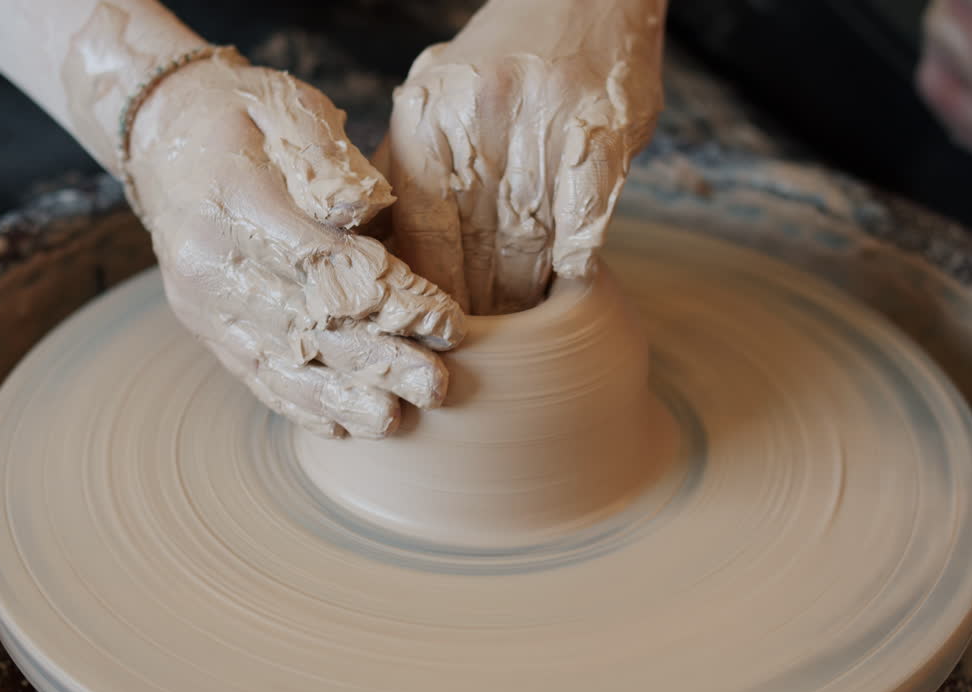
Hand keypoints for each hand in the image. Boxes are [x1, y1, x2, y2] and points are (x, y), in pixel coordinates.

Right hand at [127, 51, 465, 437]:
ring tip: (393, 422)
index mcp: (236, 200)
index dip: (391, 297)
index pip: (325, 263)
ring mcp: (202, 302)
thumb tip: (369, 210)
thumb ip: (329, 160)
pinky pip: (253, 374)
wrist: (162, 133)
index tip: (446, 320)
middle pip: (306, 323)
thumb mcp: (289, 110)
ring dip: (341, 398)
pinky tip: (340, 429)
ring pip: (278, 362)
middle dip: (379, 360)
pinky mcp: (204, 325)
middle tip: (436, 386)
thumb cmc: (246, 116)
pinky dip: (298, 404)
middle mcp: (210, 262)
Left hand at [382, 0, 665, 313]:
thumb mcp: (433, 97)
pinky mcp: (601, 126)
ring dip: (526, 299)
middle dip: (476, 310)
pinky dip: (577, 258)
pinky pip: (587, 216)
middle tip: (474, 354)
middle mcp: (478, 120)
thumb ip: (404, 165)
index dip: (427, 300)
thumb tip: (369, 244)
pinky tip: (571, 286)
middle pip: (473, 249)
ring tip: (523, 340)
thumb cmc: (498, 57)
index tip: (428, 340)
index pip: (419, 236)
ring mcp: (542, 121)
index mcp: (425, 119)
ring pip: (530, 242)